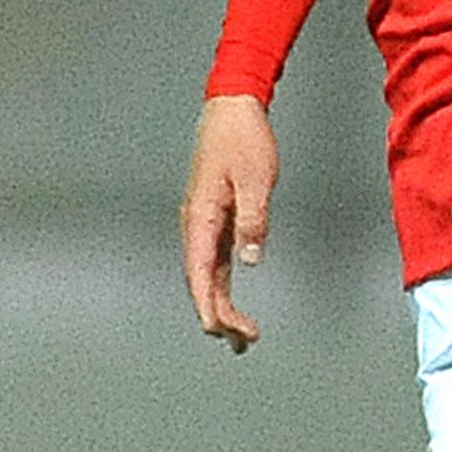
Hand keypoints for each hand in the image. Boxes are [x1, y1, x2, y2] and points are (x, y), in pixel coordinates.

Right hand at [183, 93, 281, 350]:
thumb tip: (249, 258)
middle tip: (245, 342)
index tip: (217, 331)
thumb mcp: (256, 179)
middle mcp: (195, 224)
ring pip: (206, 276)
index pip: (199, 272)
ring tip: (241, 337)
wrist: (231, 108)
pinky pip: (213, 262)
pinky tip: (232, 304)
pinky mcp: (213, 219)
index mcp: (200, 216)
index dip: (207, 305)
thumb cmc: (242, 139)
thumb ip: (252, 220)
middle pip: (201, 282)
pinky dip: (222, 287)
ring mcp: (202, 223)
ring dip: (221, 306)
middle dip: (220, 315)